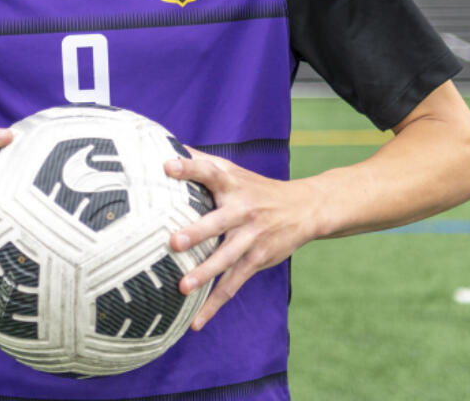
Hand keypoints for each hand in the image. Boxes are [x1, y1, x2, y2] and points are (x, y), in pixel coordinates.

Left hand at [165, 149, 317, 330]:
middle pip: (218, 222)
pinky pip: (233, 284)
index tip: (167, 165)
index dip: (189, 167)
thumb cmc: (255, 188)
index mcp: (232, 184)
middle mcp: (243, 210)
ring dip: (205, 273)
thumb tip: (165, 146)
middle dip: (197, 232)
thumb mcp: (233, 170)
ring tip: (182, 287)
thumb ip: (201, 162)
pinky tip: (195, 322)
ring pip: (227, 258)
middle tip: (174, 242)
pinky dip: (214, 304)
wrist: (304, 209)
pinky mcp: (256, 261)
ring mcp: (251, 238)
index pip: (209, 171)